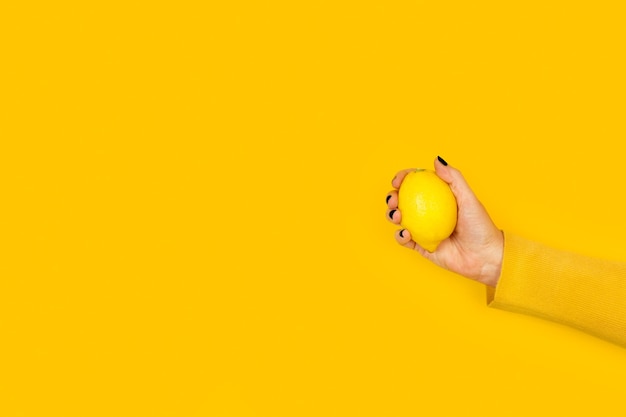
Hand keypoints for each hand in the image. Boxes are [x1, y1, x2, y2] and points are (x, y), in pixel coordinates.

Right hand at [386, 157, 503, 286]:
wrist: (484, 257)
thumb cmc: (481, 227)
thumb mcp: (469, 198)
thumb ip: (454, 178)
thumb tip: (436, 160)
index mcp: (438, 198)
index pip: (416, 184)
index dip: (403, 179)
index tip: (398, 180)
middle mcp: (428, 213)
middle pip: (403, 201)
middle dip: (392, 197)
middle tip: (393, 199)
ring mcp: (424, 230)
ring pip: (399, 220)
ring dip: (392, 215)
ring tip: (397, 216)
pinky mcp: (422, 247)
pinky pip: (405, 240)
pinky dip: (400, 236)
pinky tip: (405, 233)